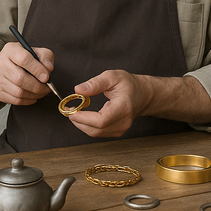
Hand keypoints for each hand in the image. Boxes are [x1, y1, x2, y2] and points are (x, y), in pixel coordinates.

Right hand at [0, 42, 54, 106]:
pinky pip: (15, 100)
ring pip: (18, 92)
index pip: (24, 59)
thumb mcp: (35, 51)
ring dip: (34, 95)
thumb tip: (48, 68)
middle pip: (20, 78)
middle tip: (47, 88)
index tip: (47, 77)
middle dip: (37, 86)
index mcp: (10, 50)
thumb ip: (45, 57)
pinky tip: (33, 96)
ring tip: (42, 92)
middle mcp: (0, 63)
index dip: (37, 69)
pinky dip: (28, 100)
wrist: (4, 65)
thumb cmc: (22, 58)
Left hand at [69, 72, 210, 137]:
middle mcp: (123, 122)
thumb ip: (95, 83)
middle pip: (96, 129)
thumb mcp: (112, 76)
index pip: (101, 120)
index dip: (83, 118)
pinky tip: (83, 116)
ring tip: (73, 111)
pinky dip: (87, 126)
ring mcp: (121, 129)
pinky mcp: (116, 132)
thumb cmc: (129, 85)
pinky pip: (98, 133)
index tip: (71, 110)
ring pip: (95, 133)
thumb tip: (78, 89)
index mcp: (123, 107)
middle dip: (78, 121)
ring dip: (81, 124)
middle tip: (67, 109)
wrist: (143, 95)